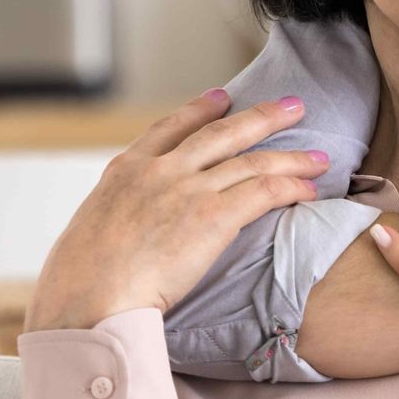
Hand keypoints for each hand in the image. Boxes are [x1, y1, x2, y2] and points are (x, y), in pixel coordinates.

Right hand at [24, 91, 328, 332]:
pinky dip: (291, 187)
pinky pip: (264, 192)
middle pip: (222, 133)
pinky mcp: (213, 216)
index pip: (169, 128)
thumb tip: (128, 231)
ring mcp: (188, 190)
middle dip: (262, 117)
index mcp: (125, 171)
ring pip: (252, 161)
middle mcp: (160, 171)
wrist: (87, 301)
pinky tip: (309, 189)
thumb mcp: (91, 231)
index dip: (200, 109)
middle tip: (292, 106)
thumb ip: (120, 217)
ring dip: (292, 157)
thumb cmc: (79, 284)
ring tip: (319, 156)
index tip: (221, 97)